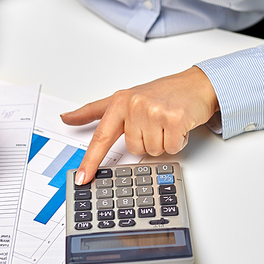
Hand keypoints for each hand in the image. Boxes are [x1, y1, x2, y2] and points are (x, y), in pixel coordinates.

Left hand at [61, 66, 218, 184]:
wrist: (196, 85)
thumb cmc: (162, 93)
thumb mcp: (125, 98)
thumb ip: (95, 111)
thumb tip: (67, 118)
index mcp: (119, 102)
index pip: (100, 136)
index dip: (90, 160)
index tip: (81, 178)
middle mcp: (134, 105)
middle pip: (134, 148)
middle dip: (148, 140)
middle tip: (155, 122)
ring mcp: (153, 111)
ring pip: (152, 150)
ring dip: (163, 141)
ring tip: (167, 122)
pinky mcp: (173, 118)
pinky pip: (170, 148)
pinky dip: (177, 141)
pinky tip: (178, 125)